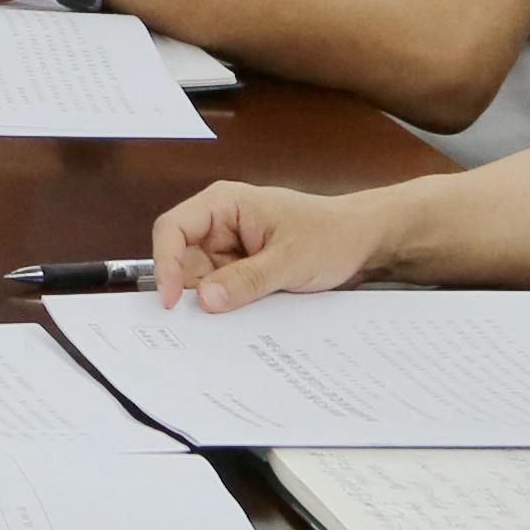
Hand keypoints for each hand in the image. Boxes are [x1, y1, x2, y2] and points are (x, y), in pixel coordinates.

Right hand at [149, 177, 405, 309]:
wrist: (364, 242)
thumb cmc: (331, 234)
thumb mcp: (289, 260)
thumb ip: (246, 280)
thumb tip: (205, 299)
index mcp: (224, 204)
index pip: (173, 229)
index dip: (164, 263)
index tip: (171, 300)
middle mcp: (220, 224)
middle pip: (182, 259)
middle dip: (189, 290)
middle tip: (198, 324)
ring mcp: (229, 247)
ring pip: (200, 279)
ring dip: (211, 301)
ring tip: (230, 320)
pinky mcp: (241, 268)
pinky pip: (222, 289)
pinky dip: (227, 305)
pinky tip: (239, 319)